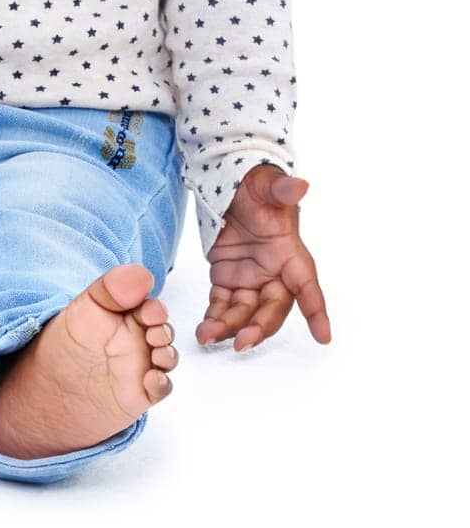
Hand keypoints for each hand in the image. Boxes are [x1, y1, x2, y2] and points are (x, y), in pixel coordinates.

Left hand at [197, 162, 331, 352]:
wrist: (231, 185)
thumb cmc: (257, 186)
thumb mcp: (267, 186)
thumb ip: (281, 189)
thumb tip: (299, 185)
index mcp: (290, 254)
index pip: (307, 285)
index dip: (316, 311)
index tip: (324, 336)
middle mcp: (274, 272)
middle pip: (272, 308)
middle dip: (259, 327)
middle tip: (243, 342)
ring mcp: (250, 278)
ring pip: (244, 311)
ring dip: (229, 327)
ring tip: (208, 336)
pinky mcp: (227, 278)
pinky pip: (222, 304)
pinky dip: (214, 318)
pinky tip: (203, 330)